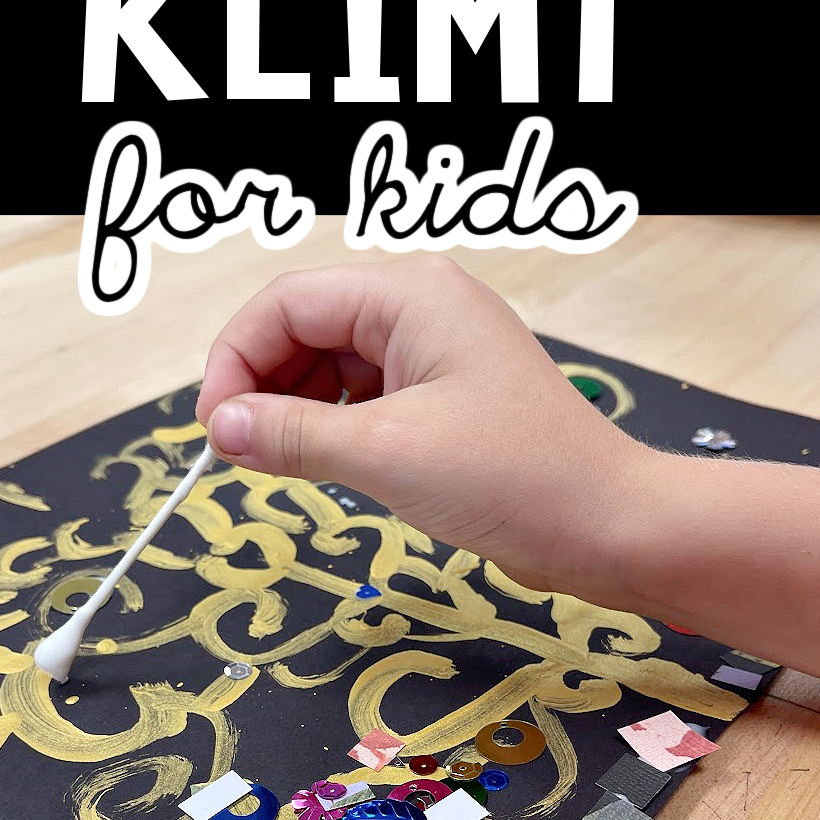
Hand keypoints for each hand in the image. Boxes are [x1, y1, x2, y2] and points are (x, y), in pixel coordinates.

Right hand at [196, 257, 645, 600]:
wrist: (607, 525)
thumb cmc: (516, 477)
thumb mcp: (386, 454)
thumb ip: (293, 436)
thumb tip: (220, 429)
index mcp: (410, 294)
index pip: (286, 302)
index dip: (235, 360)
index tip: (212, 428)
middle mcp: (421, 308)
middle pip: (304, 328)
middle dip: (261, 387)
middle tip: (236, 454)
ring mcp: (434, 352)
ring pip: (329, 365)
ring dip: (292, 412)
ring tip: (275, 466)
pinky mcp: (443, 397)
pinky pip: (362, 397)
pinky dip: (329, 429)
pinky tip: (318, 465)